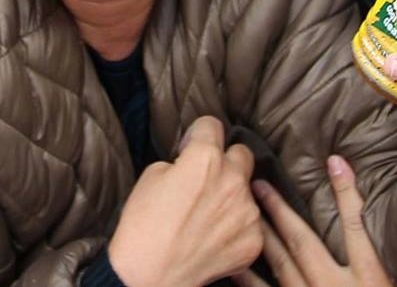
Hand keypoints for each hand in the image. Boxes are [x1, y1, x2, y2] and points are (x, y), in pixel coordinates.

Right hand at [108, 117, 261, 286]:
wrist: (149, 276)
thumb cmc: (143, 225)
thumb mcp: (152, 175)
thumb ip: (181, 162)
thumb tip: (193, 163)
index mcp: (205, 158)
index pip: (212, 125)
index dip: (199, 135)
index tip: (193, 146)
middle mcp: (233, 180)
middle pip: (242, 154)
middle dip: (226, 161)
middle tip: (207, 178)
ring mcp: (247, 212)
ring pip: (247, 191)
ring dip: (231, 197)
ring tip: (206, 216)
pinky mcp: (253, 240)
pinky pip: (250, 223)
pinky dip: (235, 227)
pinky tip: (213, 236)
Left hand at [237, 155, 390, 286]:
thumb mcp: (392, 282)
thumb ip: (386, 256)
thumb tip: (388, 225)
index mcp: (368, 277)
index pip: (356, 226)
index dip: (346, 193)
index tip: (334, 161)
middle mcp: (334, 286)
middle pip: (304, 242)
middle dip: (280, 211)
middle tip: (260, 184)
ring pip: (282, 264)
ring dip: (264, 235)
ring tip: (247, 211)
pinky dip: (250, 279)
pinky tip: (237, 263)